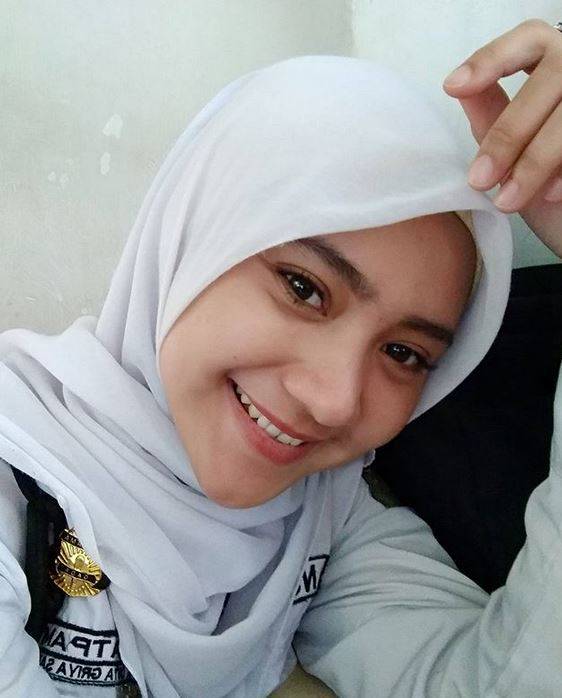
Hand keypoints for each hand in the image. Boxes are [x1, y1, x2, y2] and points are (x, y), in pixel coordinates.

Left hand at [442, 18, 561, 257]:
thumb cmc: (548, 183)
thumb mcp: (515, 149)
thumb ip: (492, 116)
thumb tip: (460, 88)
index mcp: (558, 64)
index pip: (529, 40)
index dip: (492, 59)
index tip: (454, 87)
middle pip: (551, 78)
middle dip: (509, 132)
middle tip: (480, 179)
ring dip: (536, 161)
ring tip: (508, 201)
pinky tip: (551, 197)